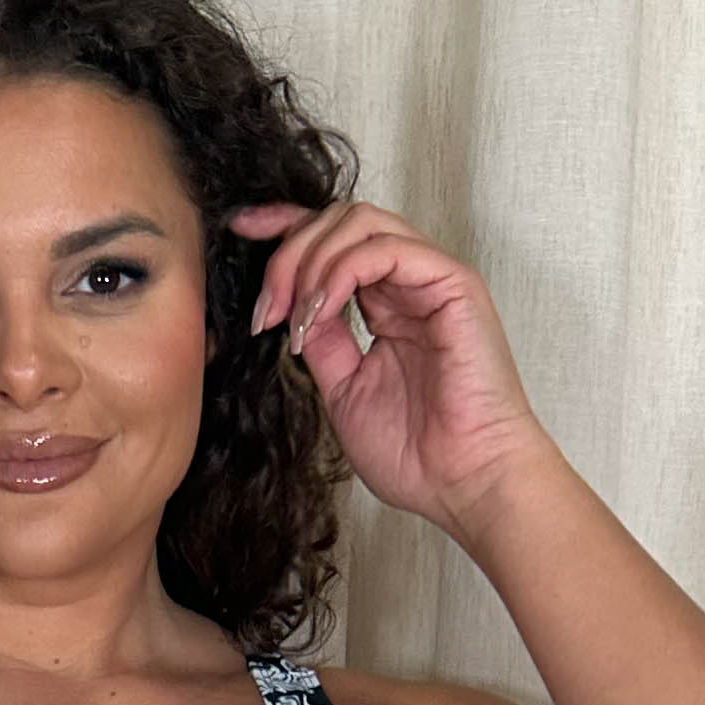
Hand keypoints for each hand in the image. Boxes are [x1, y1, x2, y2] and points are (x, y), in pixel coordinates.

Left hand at [226, 196, 554, 536]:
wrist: (463, 483)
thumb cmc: (416, 453)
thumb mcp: (342, 390)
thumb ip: (321, 342)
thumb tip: (287, 308)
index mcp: (387, 305)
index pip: (335, 240)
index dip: (286, 226)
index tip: (241, 231)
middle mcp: (409, 283)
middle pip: (339, 221)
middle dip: (288, 252)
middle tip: (264, 310)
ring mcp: (431, 279)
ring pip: (359, 222)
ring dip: (310, 261)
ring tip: (294, 318)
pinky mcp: (452, 283)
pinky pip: (386, 248)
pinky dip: (340, 272)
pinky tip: (319, 313)